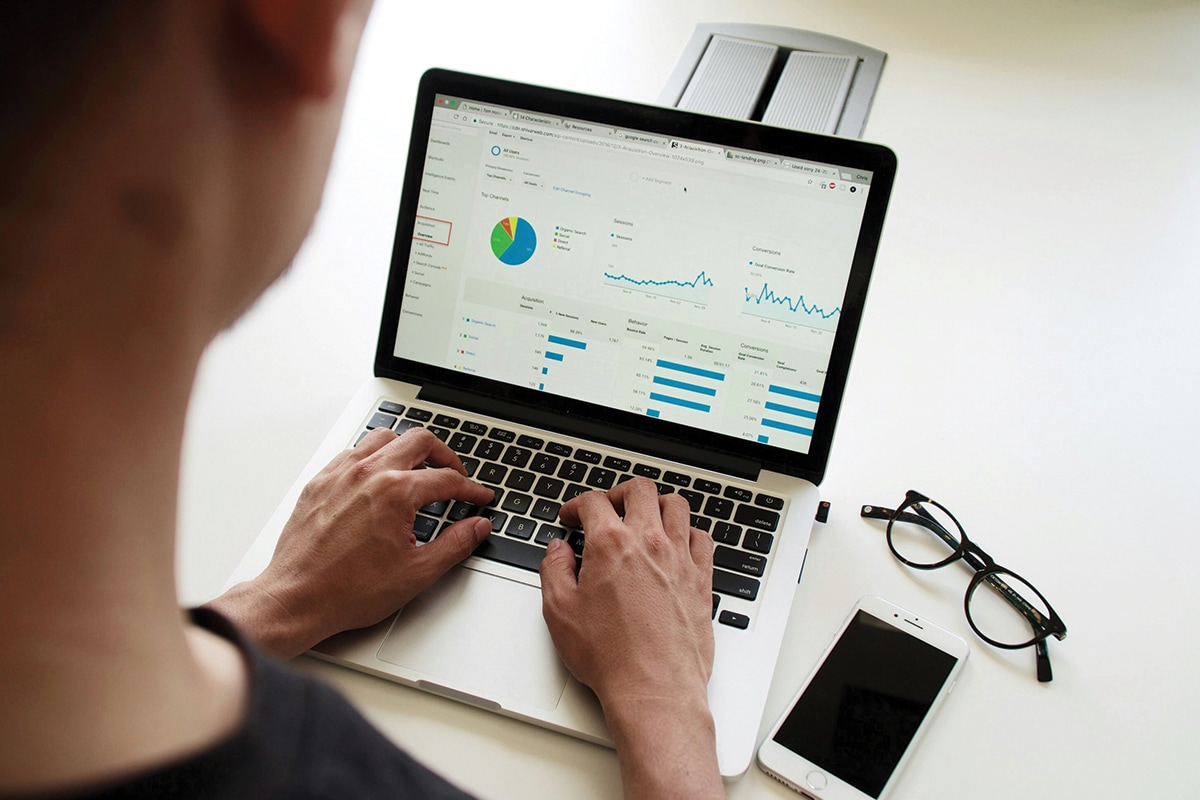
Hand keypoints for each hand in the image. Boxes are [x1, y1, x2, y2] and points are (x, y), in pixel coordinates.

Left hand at [210, 427, 493, 658]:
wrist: (298, 599)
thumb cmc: (348, 590)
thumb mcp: (416, 573)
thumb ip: (455, 544)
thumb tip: (477, 527)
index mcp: (396, 493)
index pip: (447, 479)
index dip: (470, 489)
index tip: (478, 497)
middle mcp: (368, 474)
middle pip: (419, 441)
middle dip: (445, 456)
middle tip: (455, 474)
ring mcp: (340, 474)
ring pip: (383, 438)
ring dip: (406, 449)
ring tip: (417, 468)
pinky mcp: (319, 482)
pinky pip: (351, 453)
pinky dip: (372, 458)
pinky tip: (377, 477)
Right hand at [540, 477, 722, 799]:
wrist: (654, 688)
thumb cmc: (610, 657)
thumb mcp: (560, 612)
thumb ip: (554, 570)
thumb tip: (558, 551)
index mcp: (611, 545)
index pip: (594, 502)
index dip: (576, 504)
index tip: (571, 516)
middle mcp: (649, 543)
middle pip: (640, 490)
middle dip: (618, 492)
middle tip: (608, 507)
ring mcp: (680, 558)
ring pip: (676, 505)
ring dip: (657, 504)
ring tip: (645, 516)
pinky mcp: (701, 579)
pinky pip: (702, 538)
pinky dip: (688, 532)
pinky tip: (678, 543)